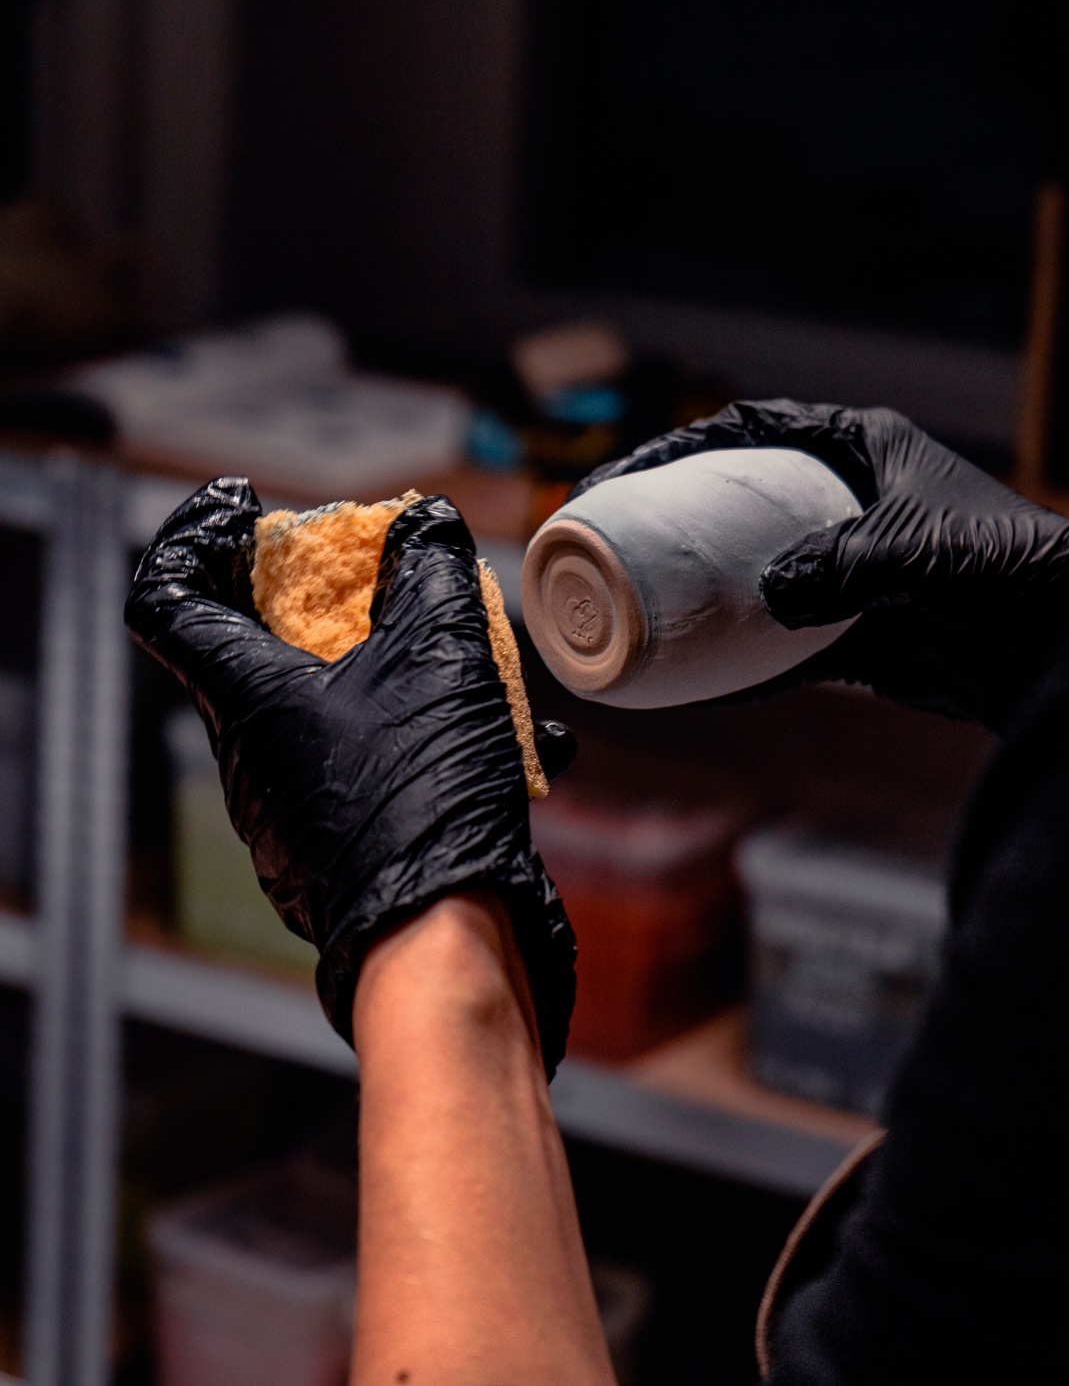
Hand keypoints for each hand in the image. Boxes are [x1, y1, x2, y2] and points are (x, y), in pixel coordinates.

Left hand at [126, 477, 575, 1074]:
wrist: (442, 941)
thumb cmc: (422, 797)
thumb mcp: (441, 657)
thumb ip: (431, 573)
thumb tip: (425, 524)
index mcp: (246, 695)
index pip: (169, 594)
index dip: (194, 533)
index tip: (243, 505)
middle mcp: (251, 751)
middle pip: (255, 643)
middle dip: (320, 593)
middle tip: (380, 568)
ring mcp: (291, 805)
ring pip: (330, 705)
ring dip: (397, 667)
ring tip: (480, 664)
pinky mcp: (339, 843)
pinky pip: (373, 762)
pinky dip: (431, 735)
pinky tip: (522, 744)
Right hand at [569, 400, 1068, 728]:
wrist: (1060, 646)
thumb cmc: (1009, 569)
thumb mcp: (922, 549)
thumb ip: (842, 562)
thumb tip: (767, 593)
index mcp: (863, 448)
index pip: (755, 429)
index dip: (682, 446)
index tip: (624, 475)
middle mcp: (845, 502)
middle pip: (737, 498)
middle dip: (670, 516)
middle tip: (602, 537)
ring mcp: (844, 568)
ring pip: (748, 570)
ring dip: (693, 587)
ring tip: (625, 601)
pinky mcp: (851, 631)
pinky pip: (776, 641)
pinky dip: (735, 657)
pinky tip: (685, 672)